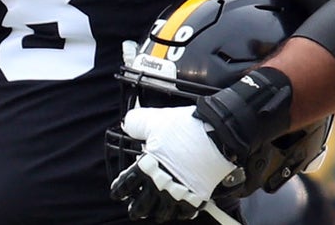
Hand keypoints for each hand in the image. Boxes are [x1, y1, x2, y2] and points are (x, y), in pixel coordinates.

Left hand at [110, 105, 236, 220]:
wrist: (217, 135)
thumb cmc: (185, 128)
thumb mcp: (154, 120)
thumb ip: (137, 123)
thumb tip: (128, 124)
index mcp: (146, 168)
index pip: (126, 185)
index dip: (119, 190)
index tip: (117, 192)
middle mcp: (160, 186)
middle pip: (141, 206)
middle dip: (136, 209)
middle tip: (134, 210)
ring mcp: (179, 193)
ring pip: (163, 213)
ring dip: (157, 214)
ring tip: (155, 213)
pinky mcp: (198, 196)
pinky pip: (185, 212)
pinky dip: (180, 213)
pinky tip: (179, 210)